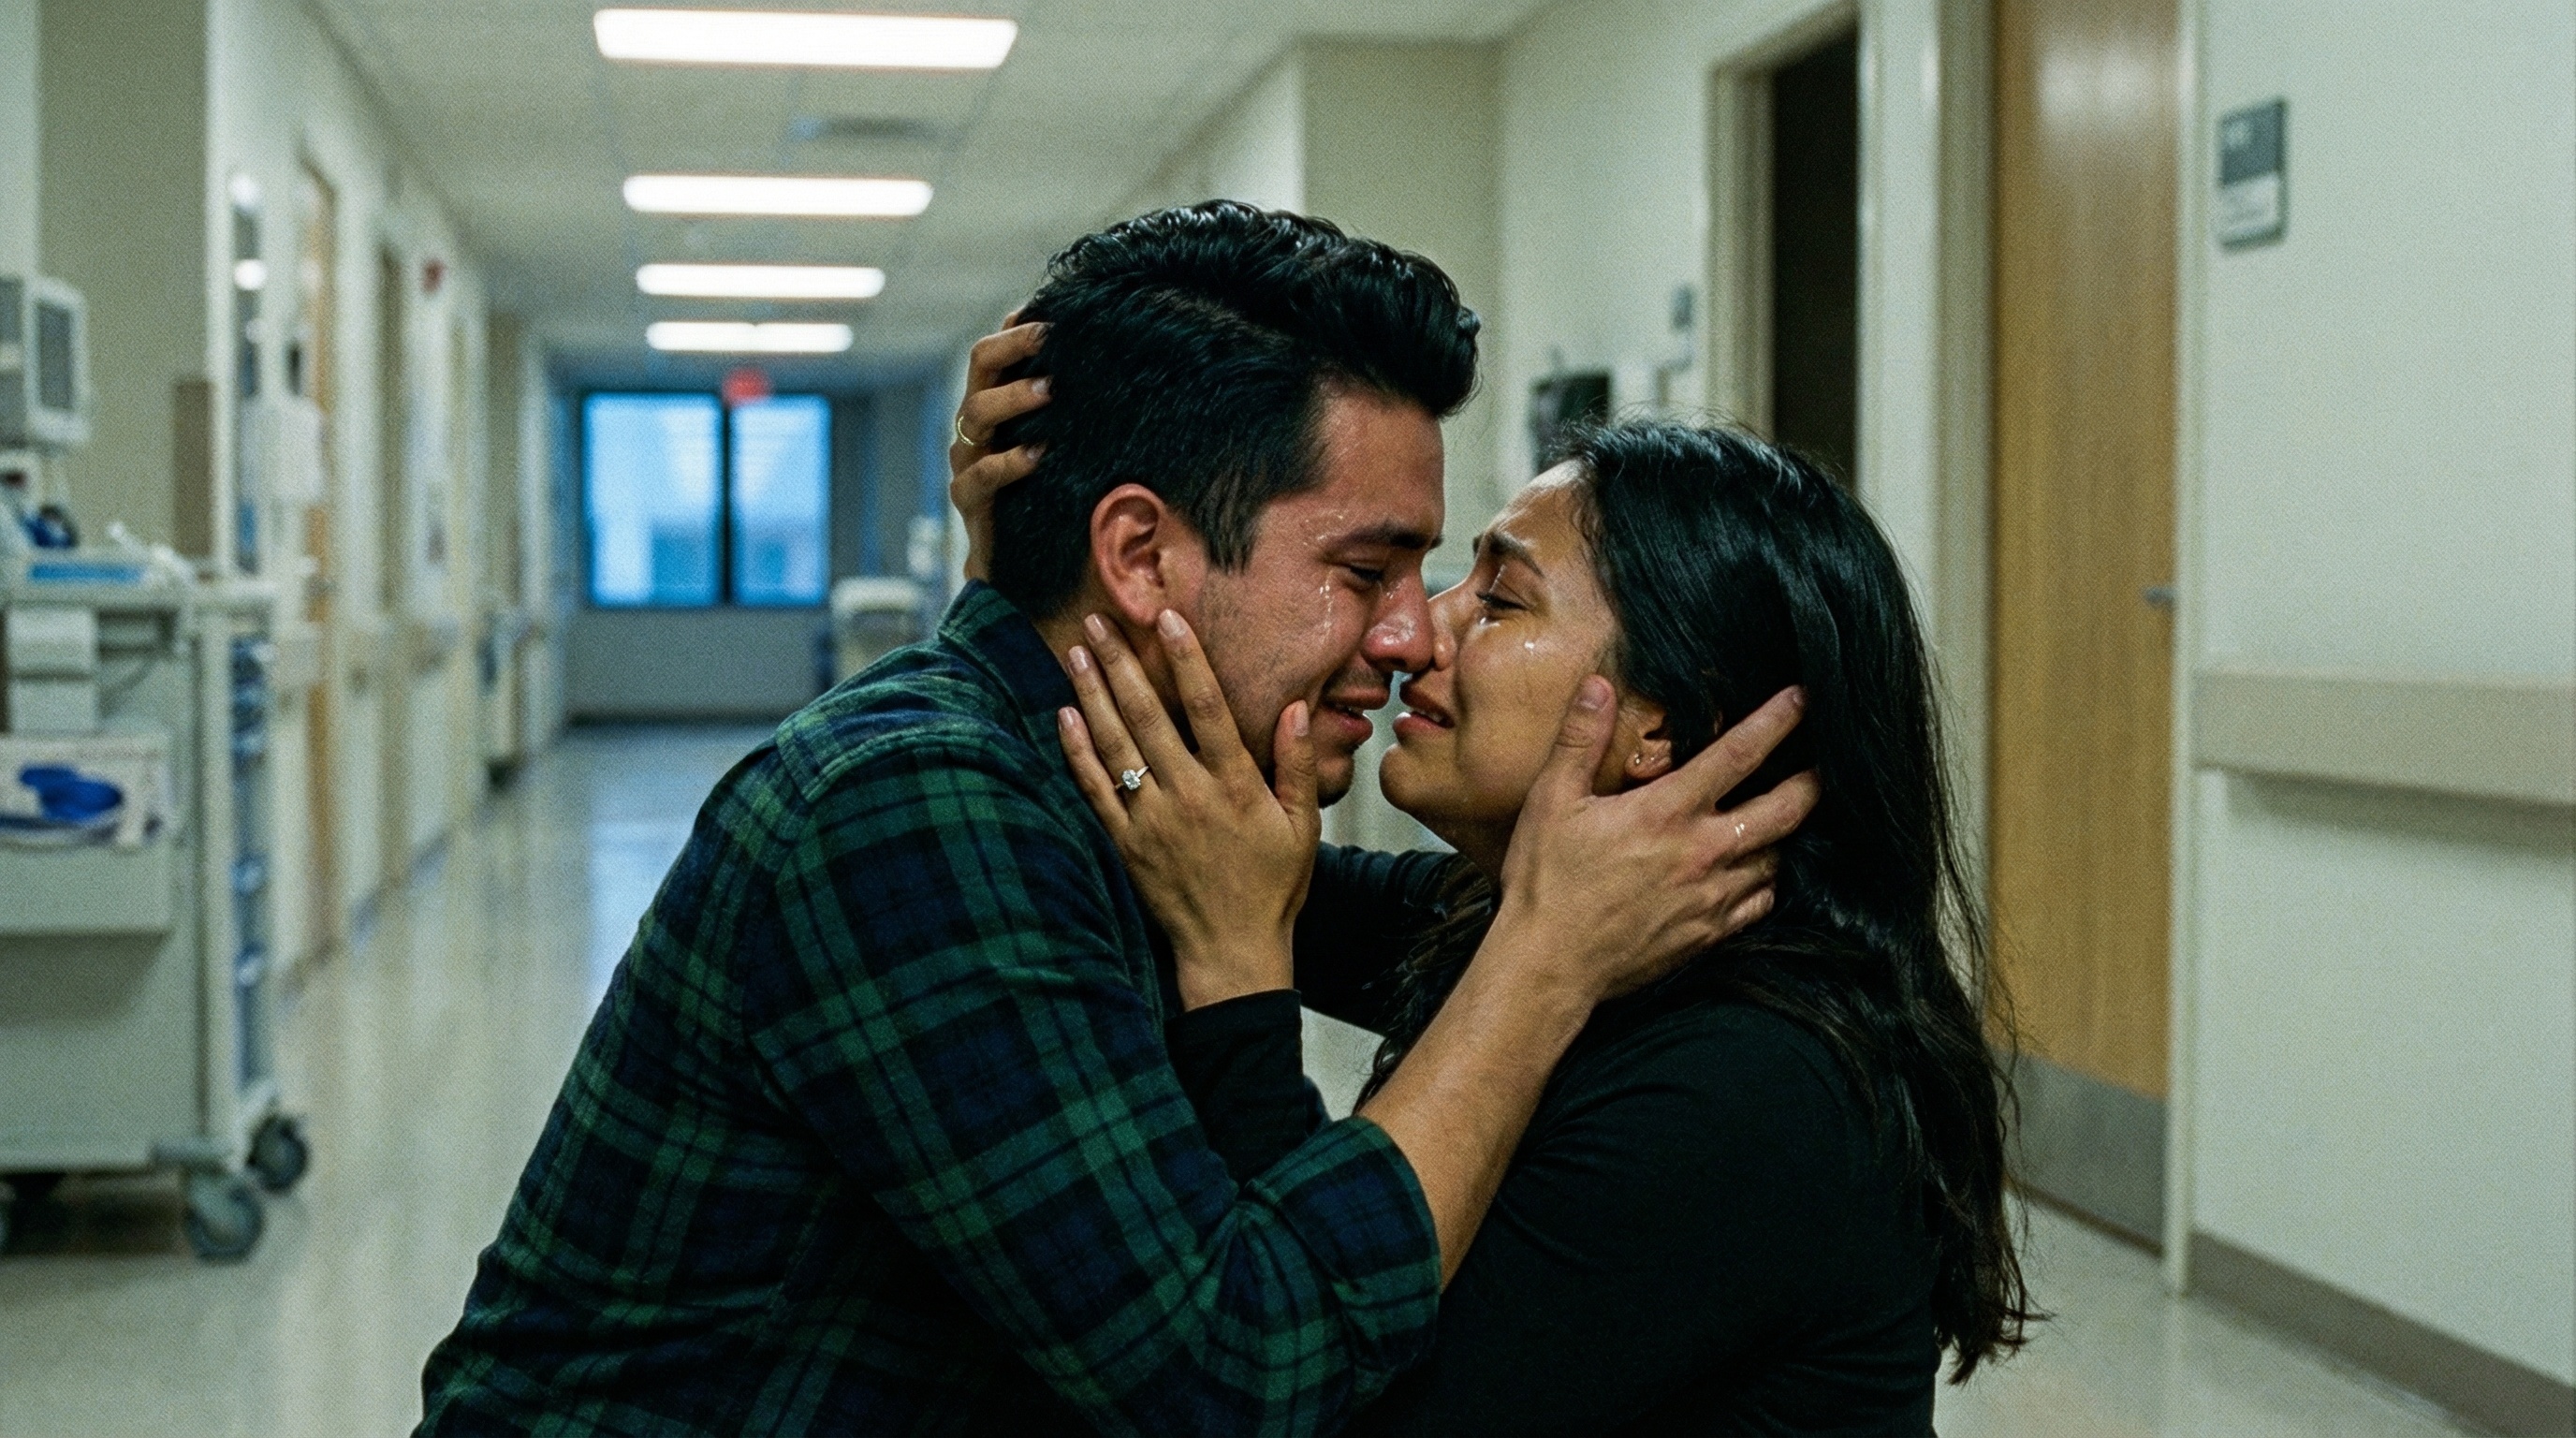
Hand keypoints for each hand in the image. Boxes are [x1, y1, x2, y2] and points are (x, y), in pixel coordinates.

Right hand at [948, 314, 1051, 582]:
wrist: (1017, 565)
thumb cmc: (1046, 495)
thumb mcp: (1061, 448)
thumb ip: (1069, 412)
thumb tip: (1112, 366)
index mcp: (993, 403)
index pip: (995, 352)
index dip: (1016, 328)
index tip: (1051, 311)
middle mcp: (975, 425)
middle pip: (980, 368)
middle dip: (1013, 347)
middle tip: (1050, 337)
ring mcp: (967, 460)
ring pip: (976, 413)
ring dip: (1013, 398)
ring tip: (1049, 390)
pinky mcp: (968, 499)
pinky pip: (980, 475)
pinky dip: (1008, 463)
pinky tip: (1038, 455)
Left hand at [1055, 609, 1320, 1009]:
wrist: (1230, 949)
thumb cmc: (1273, 886)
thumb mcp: (1302, 825)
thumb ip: (1296, 765)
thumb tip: (1294, 707)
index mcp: (1235, 785)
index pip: (1207, 707)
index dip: (1187, 658)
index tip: (1168, 617)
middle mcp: (1188, 795)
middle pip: (1148, 714)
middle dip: (1121, 662)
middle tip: (1099, 619)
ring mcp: (1152, 818)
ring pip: (1115, 743)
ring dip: (1093, 693)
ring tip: (1076, 650)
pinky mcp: (1126, 842)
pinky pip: (1095, 788)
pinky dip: (1078, 750)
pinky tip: (1064, 714)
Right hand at [1492, 679, 1817, 1004]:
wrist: (1548, 966)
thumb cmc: (1545, 883)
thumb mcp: (1550, 801)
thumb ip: (1579, 740)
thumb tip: (1598, 686)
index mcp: (1666, 812)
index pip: (1737, 755)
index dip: (1776, 722)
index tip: (1803, 698)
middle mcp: (1701, 853)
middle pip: (1783, 810)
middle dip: (1812, 782)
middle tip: (1829, 764)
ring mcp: (1710, 897)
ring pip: (1776, 858)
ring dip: (1787, 833)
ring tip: (1794, 814)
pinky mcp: (1708, 934)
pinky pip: (1760, 903)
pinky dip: (1768, 882)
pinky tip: (1760, 872)